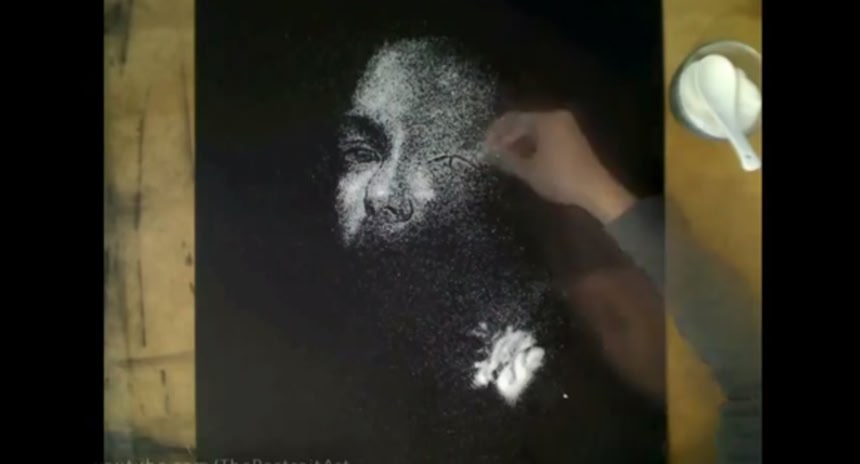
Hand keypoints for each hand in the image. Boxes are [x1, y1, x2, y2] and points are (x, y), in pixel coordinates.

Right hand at [484, 110, 635, 223]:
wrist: (595, 189)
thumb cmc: (559, 177)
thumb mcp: (529, 170)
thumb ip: (507, 159)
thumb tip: (491, 154)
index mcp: (546, 120)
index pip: (513, 119)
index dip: (496, 132)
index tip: (484, 145)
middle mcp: (557, 117)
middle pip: (524, 122)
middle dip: (507, 136)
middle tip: (492, 151)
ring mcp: (566, 126)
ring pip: (535, 129)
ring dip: (519, 141)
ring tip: (504, 156)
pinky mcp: (572, 138)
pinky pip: (546, 135)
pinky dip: (532, 144)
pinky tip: (522, 157)